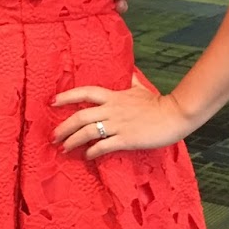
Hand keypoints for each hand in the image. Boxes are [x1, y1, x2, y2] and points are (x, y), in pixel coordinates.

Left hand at [52, 79, 192, 157]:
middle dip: (64, 127)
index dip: (67, 96)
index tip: (53, 102)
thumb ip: (131, 82)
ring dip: (73, 141)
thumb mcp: (141, 89)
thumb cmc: (158, 103)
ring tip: (64, 149)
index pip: (85, 92)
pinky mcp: (126, 139)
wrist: (175, 115)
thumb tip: (130, 73)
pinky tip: (87, 156)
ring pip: (88, 132)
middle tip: (54, 136)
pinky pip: (103, 146)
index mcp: (114, 96)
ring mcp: (118, 125)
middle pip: (80, 116)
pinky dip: (92, 152)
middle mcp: (112, 109)